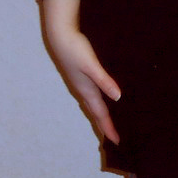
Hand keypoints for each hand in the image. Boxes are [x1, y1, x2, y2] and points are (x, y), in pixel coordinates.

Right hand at [43, 0, 121, 143]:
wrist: (59, 35)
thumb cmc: (75, 49)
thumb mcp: (91, 65)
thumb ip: (104, 80)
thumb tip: (118, 98)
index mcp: (87, 91)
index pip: (100, 114)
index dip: (108, 128)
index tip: (116, 142)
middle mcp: (83, 90)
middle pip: (95, 113)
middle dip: (103, 126)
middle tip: (112, 138)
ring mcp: (80, 83)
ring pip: (92, 104)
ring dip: (99, 115)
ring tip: (107, 123)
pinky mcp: (80, 75)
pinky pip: (91, 95)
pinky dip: (97, 102)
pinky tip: (101, 98)